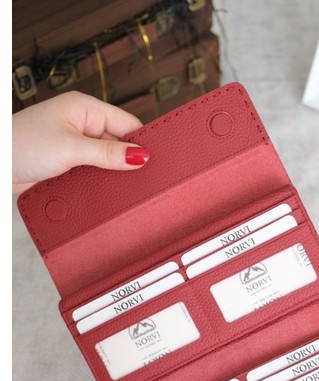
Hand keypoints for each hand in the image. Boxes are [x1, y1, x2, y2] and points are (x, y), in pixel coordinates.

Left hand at [12, 91, 149, 193]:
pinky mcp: (68, 165)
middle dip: (128, 162)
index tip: (156, 163)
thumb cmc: (22, 145)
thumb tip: (141, 156)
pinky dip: (99, 183)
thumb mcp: (71, 149)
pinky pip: (92, 173)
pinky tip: (107, 194)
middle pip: (118, 144)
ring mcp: (74, 146)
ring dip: (112, 175)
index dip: (142, 143)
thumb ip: (108, 154)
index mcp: (85, 109)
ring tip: (126, 191)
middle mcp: (82, 125)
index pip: (127, 123)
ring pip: (106, 162)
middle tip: (144, 182)